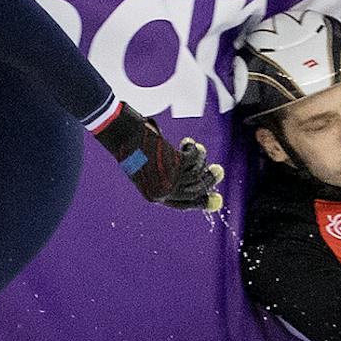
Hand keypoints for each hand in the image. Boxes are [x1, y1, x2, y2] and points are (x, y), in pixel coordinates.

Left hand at [96, 105, 224, 211]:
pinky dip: (196, 150)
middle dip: (210, 181)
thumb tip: (194, 175)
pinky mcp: (174, 164)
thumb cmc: (132, 148)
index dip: (201, 202)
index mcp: (154, 196)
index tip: (216, 197)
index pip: (183, 205)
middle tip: (218, 169)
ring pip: (198, 174)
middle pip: (196, 192)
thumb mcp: (148, 167)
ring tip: (197, 148)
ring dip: (202, 160)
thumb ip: (166, 174)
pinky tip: (188, 143)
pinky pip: (196, 159)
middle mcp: (162, 191)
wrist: (122, 135)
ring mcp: (169, 178)